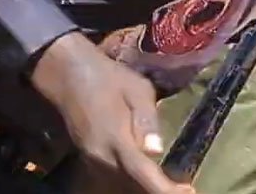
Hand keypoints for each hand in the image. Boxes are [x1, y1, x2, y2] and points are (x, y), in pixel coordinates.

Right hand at [29, 34, 190, 193]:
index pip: (143, 174)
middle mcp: (101, 156)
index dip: (166, 189)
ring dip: (145, 187)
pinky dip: (131, 181)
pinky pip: (112, 178)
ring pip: (122, 185)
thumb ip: (147, 120)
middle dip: (160, 190)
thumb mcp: (136, 88)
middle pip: (134, 186)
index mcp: (115, 139)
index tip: (189, 190)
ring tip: (170, 184)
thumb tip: (156, 150)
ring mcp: (91, 159)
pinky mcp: (88, 158)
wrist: (66, 74)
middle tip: (184, 187)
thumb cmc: (107, 77)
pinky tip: (147, 175)